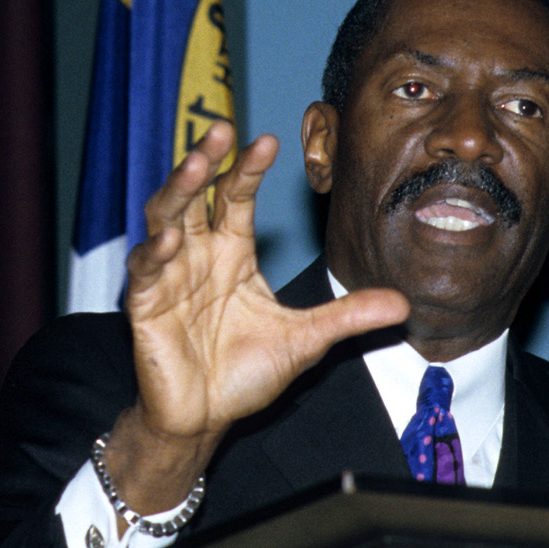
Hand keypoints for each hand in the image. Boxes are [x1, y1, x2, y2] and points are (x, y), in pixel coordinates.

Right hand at [103, 121, 408, 514]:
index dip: (249, 169)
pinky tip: (168, 242)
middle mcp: (198, 254)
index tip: (268, 142)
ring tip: (193, 167)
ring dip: (176, 191)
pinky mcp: (145, 306)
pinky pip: (145, 273)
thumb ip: (348, 316)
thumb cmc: (246, 372)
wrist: (207, 417)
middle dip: (205, 161)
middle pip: (196, 195)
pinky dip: (154, 255)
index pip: (237, 197)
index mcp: (233, 251)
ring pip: (164, 219)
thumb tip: (404, 303)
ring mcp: (168, 276)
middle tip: (220, 130)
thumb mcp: (306, 339)